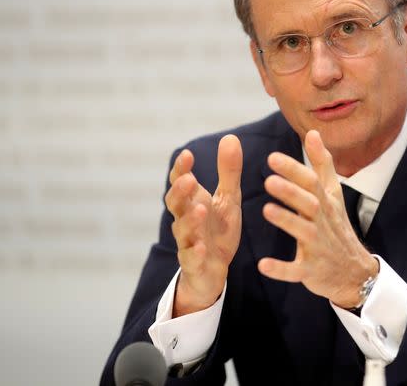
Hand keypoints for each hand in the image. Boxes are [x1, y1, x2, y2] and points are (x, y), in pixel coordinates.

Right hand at [165, 134, 242, 315]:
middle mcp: (186, 219)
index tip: (188, 154)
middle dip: (180, 191)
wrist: (214, 270)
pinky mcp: (194, 263)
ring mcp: (188, 242)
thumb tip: (230, 136)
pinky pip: (190, 258)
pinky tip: (201, 246)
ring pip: (182, 230)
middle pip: (175, 203)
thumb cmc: (218, 230)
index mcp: (192, 201)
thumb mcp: (228, 198)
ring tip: (201, 209)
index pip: (181, 181)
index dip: (181, 169)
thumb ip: (228, 171)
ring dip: (189, 219)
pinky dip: (193, 252)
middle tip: (190, 180)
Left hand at [258, 130, 378, 308]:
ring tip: (266, 210)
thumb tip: (313, 132)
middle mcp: (322, 222)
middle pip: (309, 203)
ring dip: (287, 221)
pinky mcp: (310, 271)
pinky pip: (296, 271)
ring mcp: (318, 247)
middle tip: (269, 180)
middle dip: (291, 192)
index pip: (311, 182)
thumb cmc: (337, 226)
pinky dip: (281, 269)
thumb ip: (321, 163)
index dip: (293, 170)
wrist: (353, 272)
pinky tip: (264, 264)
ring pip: (303, 232)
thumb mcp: (333, 193)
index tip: (272, 157)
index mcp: (325, 202)